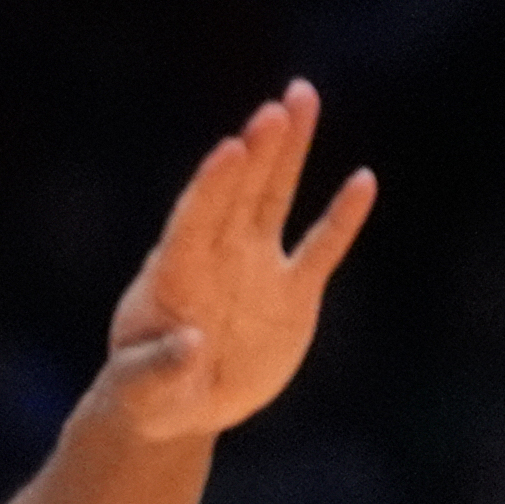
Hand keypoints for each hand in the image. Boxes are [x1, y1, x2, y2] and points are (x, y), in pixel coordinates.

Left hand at [101, 80, 375, 440]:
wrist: (177, 405)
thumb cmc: (145, 392)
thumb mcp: (143, 389)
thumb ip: (161, 367)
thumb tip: (191, 344)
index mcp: (173, 275)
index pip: (192, 221)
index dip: (211, 187)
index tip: (230, 149)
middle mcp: (215, 257)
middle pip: (238, 194)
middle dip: (259, 151)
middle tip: (278, 104)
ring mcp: (255, 268)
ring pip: (275, 199)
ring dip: (289, 153)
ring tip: (299, 98)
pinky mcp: (292, 291)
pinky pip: (321, 247)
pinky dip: (342, 217)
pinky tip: (362, 181)